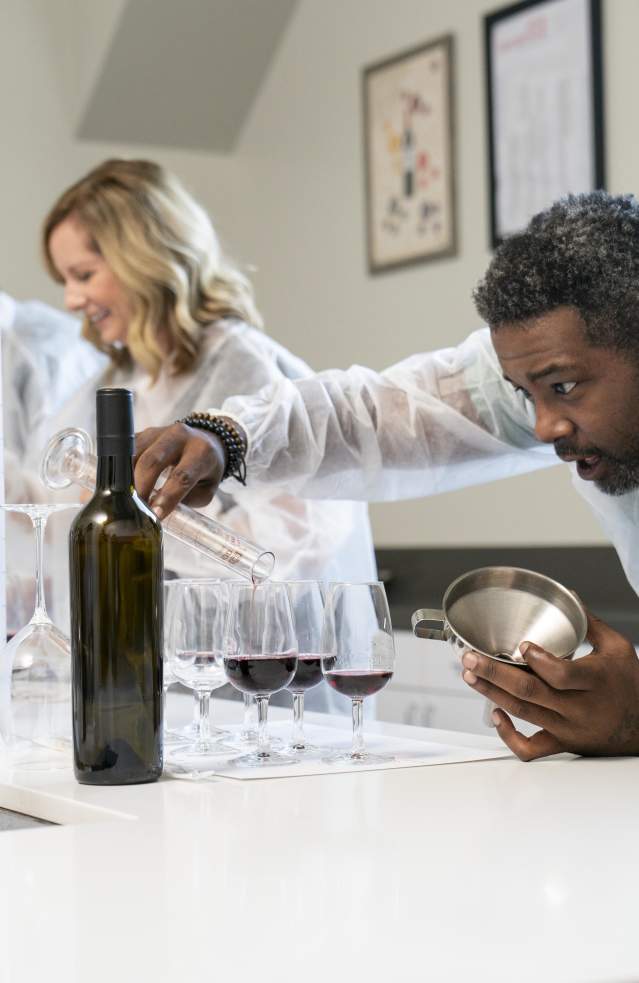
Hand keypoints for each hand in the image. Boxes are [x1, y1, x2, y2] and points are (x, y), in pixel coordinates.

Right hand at [133, 423, 225, 518]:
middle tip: (137, 507)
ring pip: (136, 454)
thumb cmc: (205, 470)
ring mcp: (160, 431)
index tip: (156, 514)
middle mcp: (180, 436)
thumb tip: (156, 510)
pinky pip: (129, 450)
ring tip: (131, 498)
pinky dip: (124, 469)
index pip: (181, 476)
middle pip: (153, 460)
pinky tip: (127, 484)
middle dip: (142, 487)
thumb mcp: (206, 490)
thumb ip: (185, 501)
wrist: (205, 441)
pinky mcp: (145, 433)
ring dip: (130, 479)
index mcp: (201, 452)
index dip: (167, 497)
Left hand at [461, 610, 638, 759]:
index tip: (522, 646)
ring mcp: (569, 728)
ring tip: (471, 675)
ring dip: (492, 693)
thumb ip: (589, 623)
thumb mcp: (617, 647)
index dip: (538, 661)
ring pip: (524, 713)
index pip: (562, 675)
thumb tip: (569, 595)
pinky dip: (508, 735)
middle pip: (531, 692)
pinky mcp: (563, 743)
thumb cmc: (630, 685)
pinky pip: (531, 748)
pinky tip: (496, 713)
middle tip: (471, 658)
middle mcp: (580, 707)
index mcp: (595, 681)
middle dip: (495, 673)